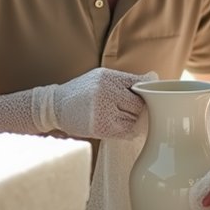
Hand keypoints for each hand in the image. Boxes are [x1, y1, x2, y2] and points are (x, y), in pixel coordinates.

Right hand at [38, 68, 156, 138]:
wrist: (54, 106)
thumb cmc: (83, 90)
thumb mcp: (102, 77)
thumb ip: (127, 79)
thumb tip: (155, 77)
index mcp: (107, 77)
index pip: (139, 85)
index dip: (144, 93)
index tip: (143, 97)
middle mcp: (105, 92)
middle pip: (138, 105)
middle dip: (136, 109)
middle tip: (126, 109)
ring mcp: (102, 111)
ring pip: (134, 119)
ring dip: (130, 120)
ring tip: (117, 116)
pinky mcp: (99, 128)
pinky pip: (126, 132)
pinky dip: (126, 130)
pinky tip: (116, 125)